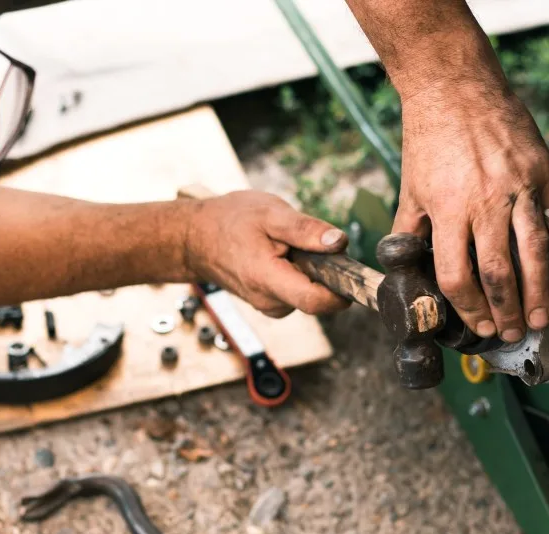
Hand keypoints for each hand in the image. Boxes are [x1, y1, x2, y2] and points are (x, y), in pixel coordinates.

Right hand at [185, 191, 351, 317]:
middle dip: (323, 272)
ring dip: (309, 272)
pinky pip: (297, 293)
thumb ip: (306, 229)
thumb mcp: (270, 213)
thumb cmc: (228, 221)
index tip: (353, 273)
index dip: (342, 292)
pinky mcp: (271, 304)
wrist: (195, 238)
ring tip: (286, 247)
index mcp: (268, 280)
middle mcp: (269, 301)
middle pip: (318, 298)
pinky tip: (280, 256)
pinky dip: (298, 275)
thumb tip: (339, 242)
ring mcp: (269, 306)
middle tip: (306, 244)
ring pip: (309, 295)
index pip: (316, 302)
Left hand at [395, 80, 548, 341]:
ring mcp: (519, 188)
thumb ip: (410, 234)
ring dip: (541, 293)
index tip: (479, 325)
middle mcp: (485, 202)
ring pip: (536, 253)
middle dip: (508, 311)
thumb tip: (406, 270)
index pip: (458, 276)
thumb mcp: (410, 191)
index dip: (469, 309)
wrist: (455, 87)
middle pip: (500, 273)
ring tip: (542, 319)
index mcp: (448, 211)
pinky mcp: (542, 174)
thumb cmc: (429, 139)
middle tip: (515, 333)